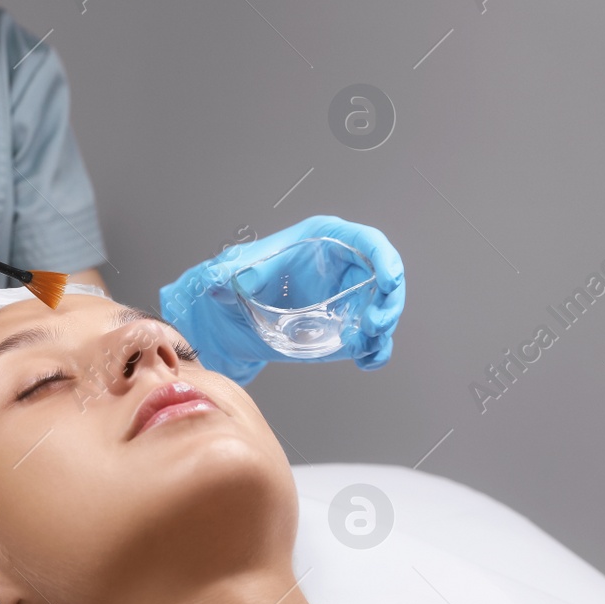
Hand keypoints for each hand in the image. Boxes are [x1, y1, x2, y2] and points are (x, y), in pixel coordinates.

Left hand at [158, 215, 404, 384]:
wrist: (229, 315)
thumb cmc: (235, 280)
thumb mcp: (229, 272)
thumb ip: (224, 273)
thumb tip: (215, 279)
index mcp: (324, 241)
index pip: (367, 242)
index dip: (385, 258)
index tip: (389, 280)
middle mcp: (341, 267)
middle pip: (384, 278)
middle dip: (388, 302)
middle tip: (374, 326)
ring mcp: (346, 298)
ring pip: (381, 309)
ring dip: (383, 329)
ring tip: (367, 348)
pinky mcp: (343, 326)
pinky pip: (370, 338)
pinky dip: (375, 350)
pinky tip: (367, 361)